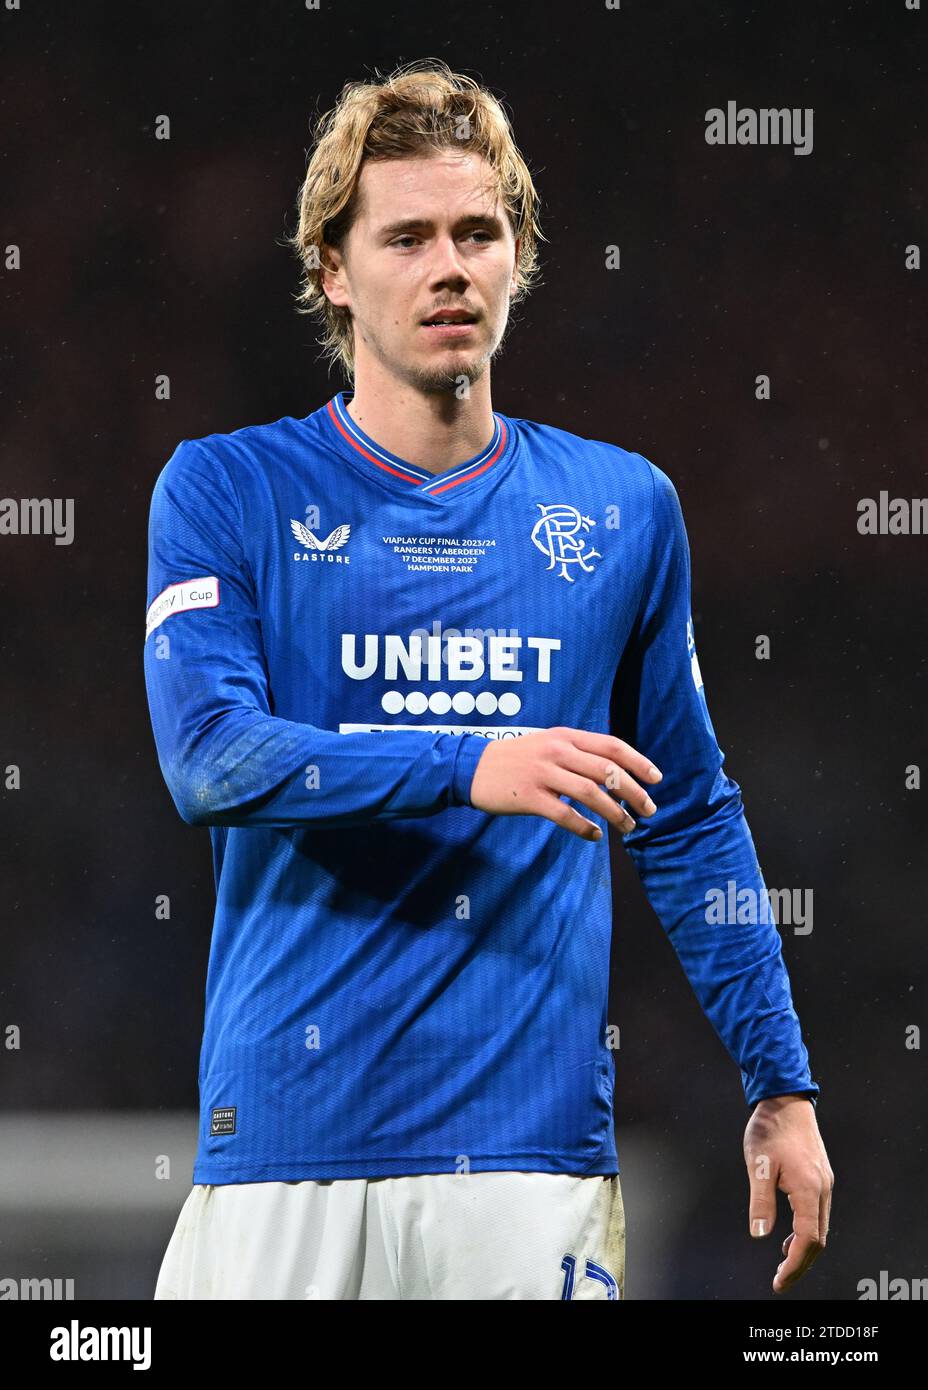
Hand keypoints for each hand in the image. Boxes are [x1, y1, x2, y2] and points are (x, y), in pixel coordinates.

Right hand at [468, 726, 661, 840]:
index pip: (611, 746)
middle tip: (648, 810)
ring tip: (627, 826)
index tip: (656, 778)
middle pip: (607, 771)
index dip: (638, 762)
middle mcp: (557, 751)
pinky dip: (584, 827)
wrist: (471, 767)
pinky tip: (594, 835)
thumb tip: (614, 771)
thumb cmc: (515, 758)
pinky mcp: (530, 797)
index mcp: (565, 736)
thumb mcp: (547, 743)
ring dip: (615, 813)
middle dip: (634, 792)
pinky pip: (565, 815)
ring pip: (591, 793)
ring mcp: (543, 773)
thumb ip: (577, 751)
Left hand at [743, 1094, 833, 1292]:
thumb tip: (760, 1236)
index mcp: (809, 1189)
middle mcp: (822, 1189)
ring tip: (783, 1263)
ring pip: (820, 1228)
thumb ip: (760, 1201)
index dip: (795, 1264)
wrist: (786, 1099)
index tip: (779, 1281)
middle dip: (801, 1264)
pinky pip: (818, 1214)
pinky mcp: (820, 1177)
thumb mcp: (758, 1165)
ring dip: (804, 1249)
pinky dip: (807, 1232)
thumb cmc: (770, 1129)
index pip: (808, 1240)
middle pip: (818, 1239)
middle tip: (780, 1280)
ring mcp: (824, 1183)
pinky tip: (789, 1236)